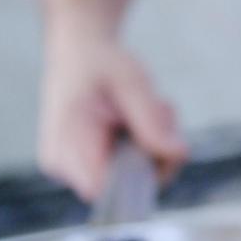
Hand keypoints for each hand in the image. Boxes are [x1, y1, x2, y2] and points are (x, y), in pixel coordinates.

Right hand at [37, 31, 187, 203]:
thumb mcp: (130, 81)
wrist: (78, 52)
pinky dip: (143, 150)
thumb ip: (151, 120)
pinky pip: (126, 174)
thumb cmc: (101, 63)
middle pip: (124, 188)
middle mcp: (61, 164)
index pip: (106, 188)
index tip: (159, 141)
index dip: (141, 175)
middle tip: (158, 110)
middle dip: (154, 154)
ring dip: (152, 149)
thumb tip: (178, 155)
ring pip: (131, 182)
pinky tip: (139, 122)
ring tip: (148, 109)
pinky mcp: (85, 170)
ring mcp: (70, 171)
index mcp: (65, 140)